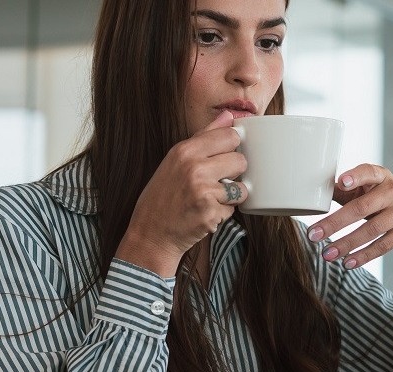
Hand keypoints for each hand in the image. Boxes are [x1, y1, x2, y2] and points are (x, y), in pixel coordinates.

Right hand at [115, 110, 249, 276]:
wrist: (150, 234)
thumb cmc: (163, 195)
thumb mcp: (175, 160)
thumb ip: (204, 137)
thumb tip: (228, 116)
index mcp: (185, 150)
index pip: (230, 135)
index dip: (232, 147)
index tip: (224, 156)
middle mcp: (194, 168)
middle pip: (241, 160)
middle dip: (234, 173)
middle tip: (216, 181)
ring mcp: (203, 192)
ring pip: (242, 187)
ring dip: (232, 195)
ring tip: (211, 198)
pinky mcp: (211, 214)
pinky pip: (233, 209)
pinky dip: (223, 213)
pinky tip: (205, 213)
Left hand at [307, 164, 392, 275]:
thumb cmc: (385, 204)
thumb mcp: (371, 193)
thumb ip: (347, 192)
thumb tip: (314, 194)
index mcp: (382, 177)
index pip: (369, 172)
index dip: (355, 177)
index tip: (341, 183)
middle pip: (362, 207)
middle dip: (335, 223)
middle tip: (313, 235)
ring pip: (372, 230)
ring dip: (346, 244)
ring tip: (327, 254)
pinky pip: (383, 245)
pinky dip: (363, 256)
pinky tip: (347, 263)